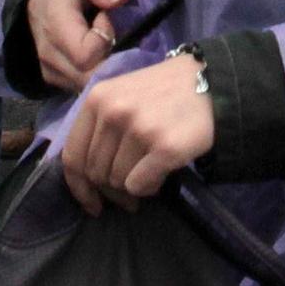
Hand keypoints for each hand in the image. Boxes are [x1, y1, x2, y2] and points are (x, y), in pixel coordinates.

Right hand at [28, 0, 128, 94]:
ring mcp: (51, 72)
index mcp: (55, 26)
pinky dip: (96, 75)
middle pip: (90, 76)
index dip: (104, 38)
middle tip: (112, 33)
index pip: (86, 54)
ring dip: (104, 67)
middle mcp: (49, 55)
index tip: (106, 18)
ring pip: (88, 85)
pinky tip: (98, 55)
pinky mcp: (55, 81)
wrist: (34, 1)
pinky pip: (83, 88)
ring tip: (103, 42)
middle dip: (110, 58)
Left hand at [60, 51, 214, 213]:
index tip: (91, 202)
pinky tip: (161, 174)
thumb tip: (86, 177)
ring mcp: (138, 129)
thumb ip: (99, 126)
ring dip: (134, 186)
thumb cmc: (164, 92)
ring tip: (150, 171)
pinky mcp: (164, 146)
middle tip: (130, 191)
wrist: (212, 83)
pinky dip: (149, 187)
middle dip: (112, 189)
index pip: (72, 156)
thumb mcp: (122, 94)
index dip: (78, 186)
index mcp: (97, 99)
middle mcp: (113, 112)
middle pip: (96, 173)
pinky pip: (140, 186)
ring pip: (119, 182)